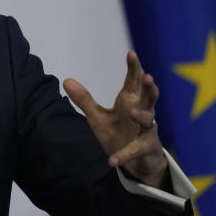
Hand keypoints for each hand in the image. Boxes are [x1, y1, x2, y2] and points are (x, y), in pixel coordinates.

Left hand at [63, 51, 168, 188]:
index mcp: (130, 102)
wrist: (135, 162)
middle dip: (148, 88)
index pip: (134, 82)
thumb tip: (66, 79)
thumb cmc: (120, 133)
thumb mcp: (98, 117)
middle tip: (148, 77)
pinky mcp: (145, 149)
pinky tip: (112, 160)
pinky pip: (135, 151)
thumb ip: (84, 100)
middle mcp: (141, 113)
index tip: (131, 53)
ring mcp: (146, 131)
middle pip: (148, 97)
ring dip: (141, 116)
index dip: (134, 68)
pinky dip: (123, 155)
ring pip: (148, 120)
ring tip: (131, 112)